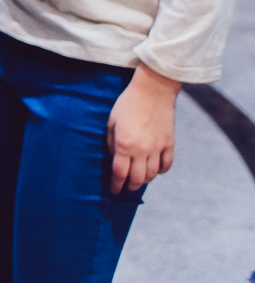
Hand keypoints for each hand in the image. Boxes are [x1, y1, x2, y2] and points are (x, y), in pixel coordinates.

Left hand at [106, 64, 179, 193]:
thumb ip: (112, 142)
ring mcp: (158, 148)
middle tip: (126, 187)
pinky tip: (155, 170)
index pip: (120, 173)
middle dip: (130, 186)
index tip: (114, 190)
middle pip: (137, 178)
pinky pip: (167, 164)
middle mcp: (142, 150)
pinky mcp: (170, 143)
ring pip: (152, 174)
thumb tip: (114, 158)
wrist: (153, 91)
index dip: (116, 185)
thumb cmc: (127, 104)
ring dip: (144, 180)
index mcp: (125, 145)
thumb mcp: (112, 122)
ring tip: (138, 180)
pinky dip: (161, 171)